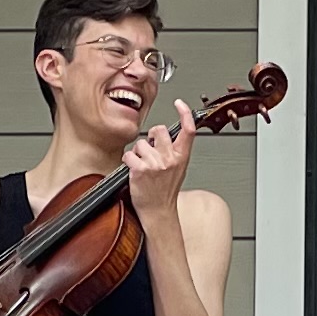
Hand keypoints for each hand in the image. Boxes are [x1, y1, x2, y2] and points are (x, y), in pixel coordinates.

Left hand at [124, 100, 195, 219]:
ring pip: (141, 143)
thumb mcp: (179, 169)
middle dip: (152, 136)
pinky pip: (129, 155)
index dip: (185, 113)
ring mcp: (155, 164)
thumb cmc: (166, 191)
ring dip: (138, 153)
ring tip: (143, 166)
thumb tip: (168, 135)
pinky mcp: (141, 170)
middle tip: (151, 150)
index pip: (188, 130)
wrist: (159, 212)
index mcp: (181, 157)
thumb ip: (175, 151)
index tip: (179, 103)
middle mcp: (170, 159)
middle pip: (159, 130)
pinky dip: (128, 161)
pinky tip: (134, 171)